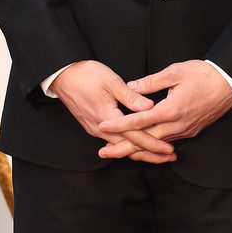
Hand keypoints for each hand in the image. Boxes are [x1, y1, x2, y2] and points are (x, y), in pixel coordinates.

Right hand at [52, 60, 176, 163]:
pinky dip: (128, 145)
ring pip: (121, 146)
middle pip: (129, 148)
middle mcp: (100, 129)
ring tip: (158, 154)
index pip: (135, 136)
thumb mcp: (112, 82)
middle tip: (169, 157)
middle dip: (150, 154)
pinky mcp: (92, 126)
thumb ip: (131, 97)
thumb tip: (150, 107)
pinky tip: (138, 145)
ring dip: (140, 151)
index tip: (168, 150)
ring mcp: (95, 129)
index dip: (154, 144)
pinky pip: (113, 141)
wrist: (62, 75)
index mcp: (107, 117)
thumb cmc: (86, 75)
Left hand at [97, 60, 231, 154]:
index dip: (118, 125)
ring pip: (156, 144)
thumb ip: (151, 82)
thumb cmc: (204, 74)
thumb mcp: (175, 71)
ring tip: (118, 151)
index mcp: (170, 110)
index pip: (139, 121)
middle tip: (103, 153)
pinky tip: (143, 146)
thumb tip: (132, 86)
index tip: (102, 127)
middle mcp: (177, 124)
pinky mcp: (190, 130)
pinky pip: (167, 141)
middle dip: (123, 148)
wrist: (230, 83)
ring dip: (137, 149)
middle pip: (145, 141)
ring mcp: (184, 130)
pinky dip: (153, 145)